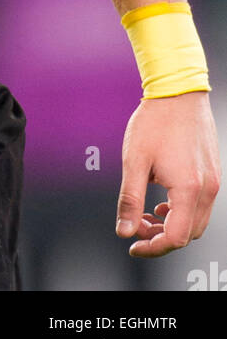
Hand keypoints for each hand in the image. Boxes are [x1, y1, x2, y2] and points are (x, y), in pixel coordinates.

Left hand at [116, 90, 219, 256]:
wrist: (178, 91)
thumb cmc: (154, 121)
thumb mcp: (134, 161)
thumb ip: (129, 199)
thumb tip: (124, 231)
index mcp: (188, 189)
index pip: (174, 238)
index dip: (152, 247)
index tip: (132, 244)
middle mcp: (207, 189)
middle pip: (188, 234)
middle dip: (160, 237)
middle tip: (135, 225)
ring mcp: (213, 181)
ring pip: (197, 222)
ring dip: (172, 225)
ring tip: (147, 213)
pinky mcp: (213, 173)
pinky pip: (201, 205)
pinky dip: (182, 211)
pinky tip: (163, 200)